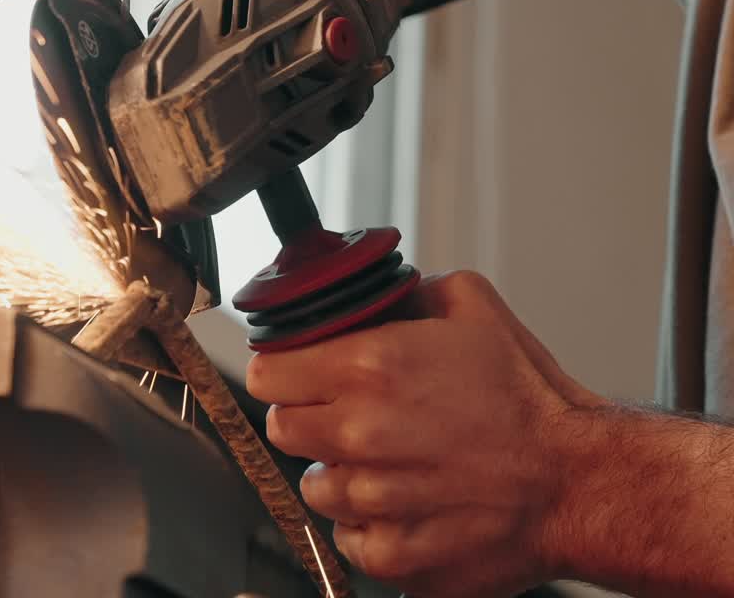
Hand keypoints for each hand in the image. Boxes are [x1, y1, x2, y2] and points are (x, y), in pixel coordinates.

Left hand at [246, 271, 608, 596]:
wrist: (581, 483)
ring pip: (314, 486)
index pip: (266, 372)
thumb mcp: (473, 309)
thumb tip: (372, 295)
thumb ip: (407, 293)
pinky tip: (410, 504)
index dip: (282, 371)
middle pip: (281, 429)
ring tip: (394, 464)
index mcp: (369, 367)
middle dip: (309, 420)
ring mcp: (373, 499)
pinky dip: (370, 525)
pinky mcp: (392, 553)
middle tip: (350, 419)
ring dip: (341, 474)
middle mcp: (360, 433)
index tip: (297, 375)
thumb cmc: (531, 402)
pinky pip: (348, 538)